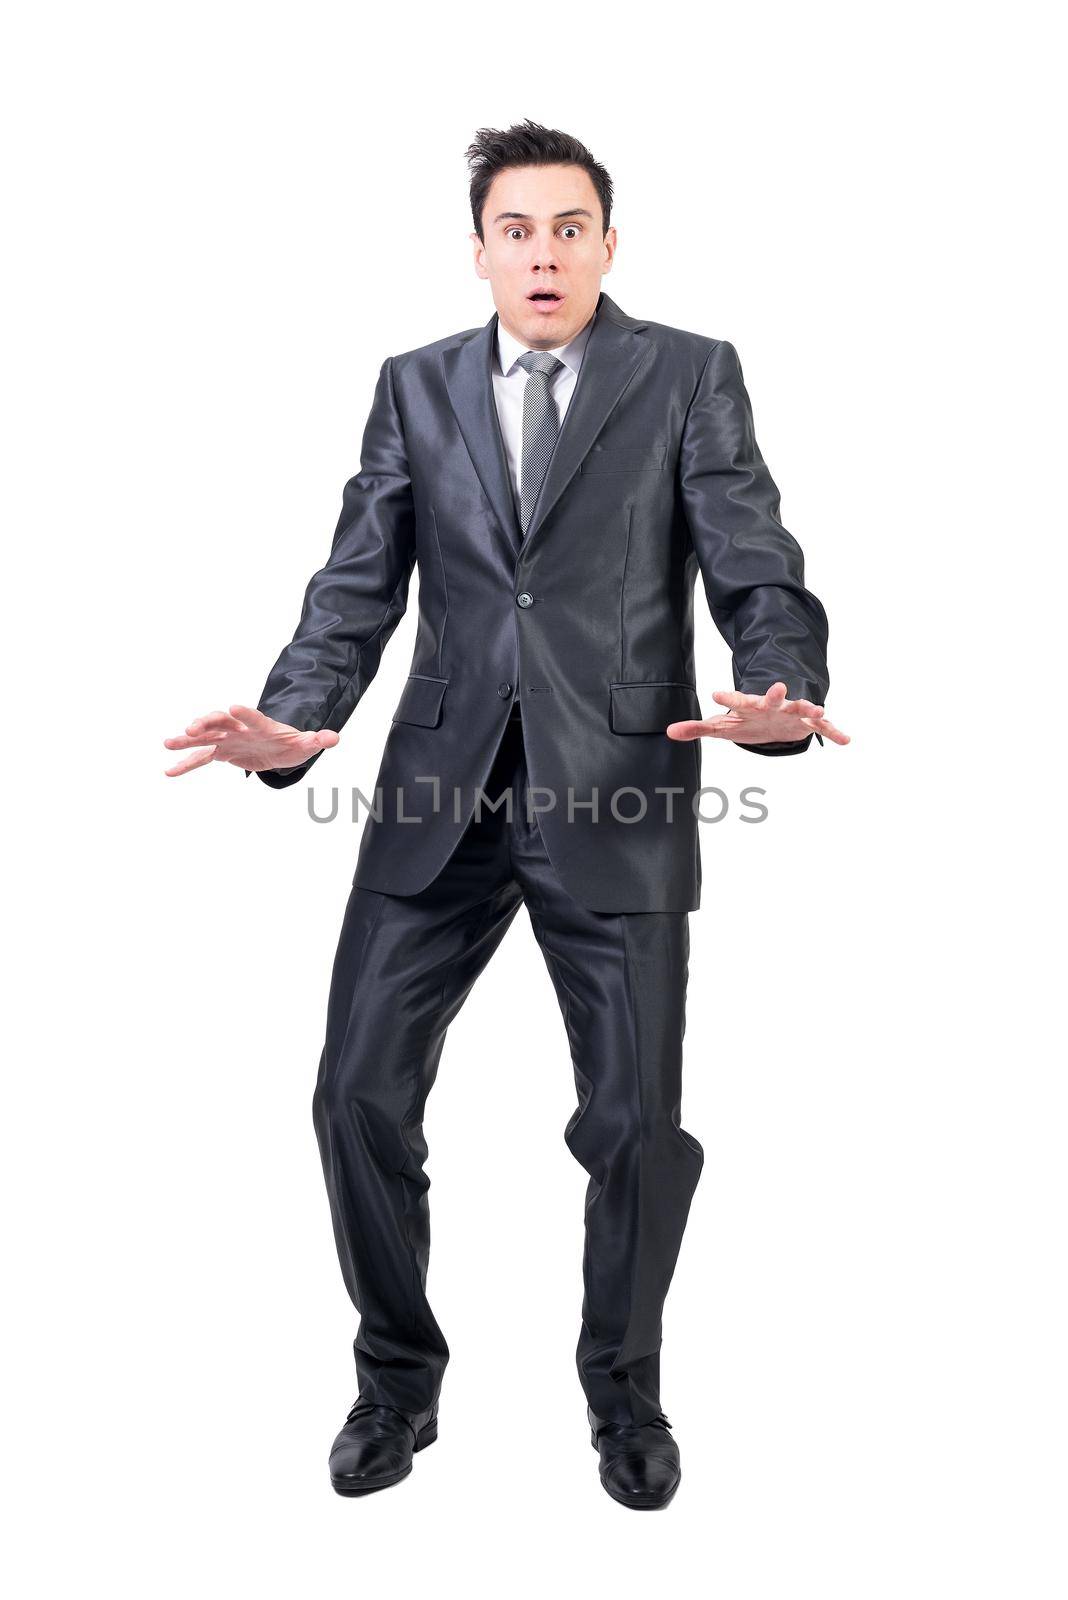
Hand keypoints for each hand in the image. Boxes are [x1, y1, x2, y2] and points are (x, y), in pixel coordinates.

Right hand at [163, 704, 338, 776]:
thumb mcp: (307, 744)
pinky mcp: (222, 752)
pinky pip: (201, 758)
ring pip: (205, 738)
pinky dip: (186, 764)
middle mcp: (241, 728)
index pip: (253, 716)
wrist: (281, 747)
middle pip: (221, 721)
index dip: (245, 712)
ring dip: (188, 740)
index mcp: (261, 724)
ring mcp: (228, 739)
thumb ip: (317, 740)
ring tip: (168, 743)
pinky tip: (169, 771)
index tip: (233, 706)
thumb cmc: (293, 743)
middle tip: (192, 728)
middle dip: (207, 723)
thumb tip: (334, 738)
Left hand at [666, 682, 849, 745]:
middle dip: (776, 693)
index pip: (737, 700)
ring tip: (819, 709)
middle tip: (780, 686)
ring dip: (810, 707)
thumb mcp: (721, 727)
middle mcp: (772, 705)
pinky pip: (823, 727)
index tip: (716, 693)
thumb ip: (697, 728)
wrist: (774, 719)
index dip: (728, 696)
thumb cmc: (746, 722)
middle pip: (773, 698)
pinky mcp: (807, 723)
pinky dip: (834, 732)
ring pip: (802, 708)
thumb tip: (668, 731)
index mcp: (750, 706)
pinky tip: (847, 740)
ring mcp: (792, 712)